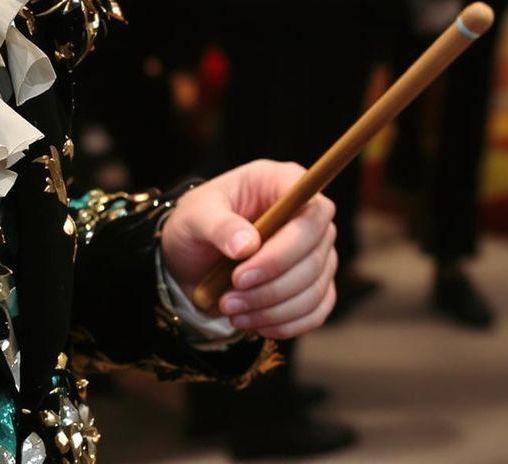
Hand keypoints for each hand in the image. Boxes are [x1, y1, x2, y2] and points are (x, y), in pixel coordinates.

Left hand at [160, 161, 337, 339]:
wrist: (192, 258)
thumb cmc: (196, 224)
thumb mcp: (195, 216)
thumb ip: (218, 225)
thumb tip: (247, 245)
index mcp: (280, 182)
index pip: (312, 211)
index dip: (286, 247)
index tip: (242, 274)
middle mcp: (306, 215)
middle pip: (314, 257)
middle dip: (270, 287)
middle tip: (228, 300)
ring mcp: (315, 252)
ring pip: (314, 289)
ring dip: (272, 310)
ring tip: (231, 311)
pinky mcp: (314, 284)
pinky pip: (315, 311)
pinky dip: (285, 324)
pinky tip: (252, 322)